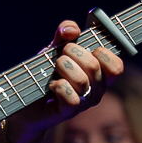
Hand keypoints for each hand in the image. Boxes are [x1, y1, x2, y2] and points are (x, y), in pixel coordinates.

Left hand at [1, 21, 125, 142]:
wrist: (25, 96)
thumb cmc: (45, 71)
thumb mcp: (55, 47)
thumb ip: (64, 33)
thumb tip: (72, 30)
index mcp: (100, 75)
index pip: (116, 67)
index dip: (104, 54)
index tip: (89, 48)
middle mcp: (95, 90)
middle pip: (94, 67)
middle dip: (74, 52)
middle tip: (62, 54)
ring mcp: (83, 103)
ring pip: (81, 81)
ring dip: (64, 67)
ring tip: (55, 68)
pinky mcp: (68, 112)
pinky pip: (70, 97)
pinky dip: (58, 86)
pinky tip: (51, 85)